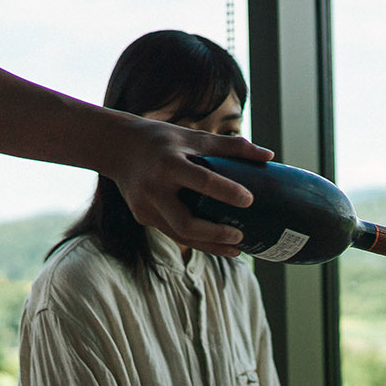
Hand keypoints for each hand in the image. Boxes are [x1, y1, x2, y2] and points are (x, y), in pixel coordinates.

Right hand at [108, 117, 274, 255]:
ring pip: (180, 235)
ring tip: (236, 248)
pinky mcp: (143, 216)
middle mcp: (154, 188)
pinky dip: (196, 239)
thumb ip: (231, 147)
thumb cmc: (162, 139)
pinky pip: (173, 232)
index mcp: (168, 163)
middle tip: (241, 237)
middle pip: (185, 222)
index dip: (226, 191)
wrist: (116, 147)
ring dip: (209, 245)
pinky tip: (216, 242)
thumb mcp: (194, 137)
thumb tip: (270, 156)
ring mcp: (145, 206)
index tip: (249, 200)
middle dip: (215, 234)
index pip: (201, 180)